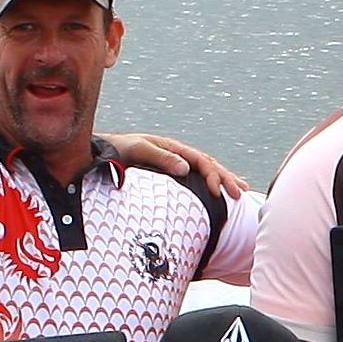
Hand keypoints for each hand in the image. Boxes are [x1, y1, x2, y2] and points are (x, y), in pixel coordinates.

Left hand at [104, 131, 248, 199]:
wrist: (102, 154)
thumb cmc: (117, 152)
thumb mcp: (137, 150)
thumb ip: (160, 157)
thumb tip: (185, 168)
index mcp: (172, 148)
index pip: (201, 160)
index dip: (213, 175)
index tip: (219, 192)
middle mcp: (177, 154)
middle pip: (209, 164)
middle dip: (226, 178)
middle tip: (240, 193)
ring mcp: (175, 164)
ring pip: (206, 170)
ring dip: (224, 180)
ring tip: (241, 192)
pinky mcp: (171, 175)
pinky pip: (196, 178)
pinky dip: (211, 184)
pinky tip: (220, 193)